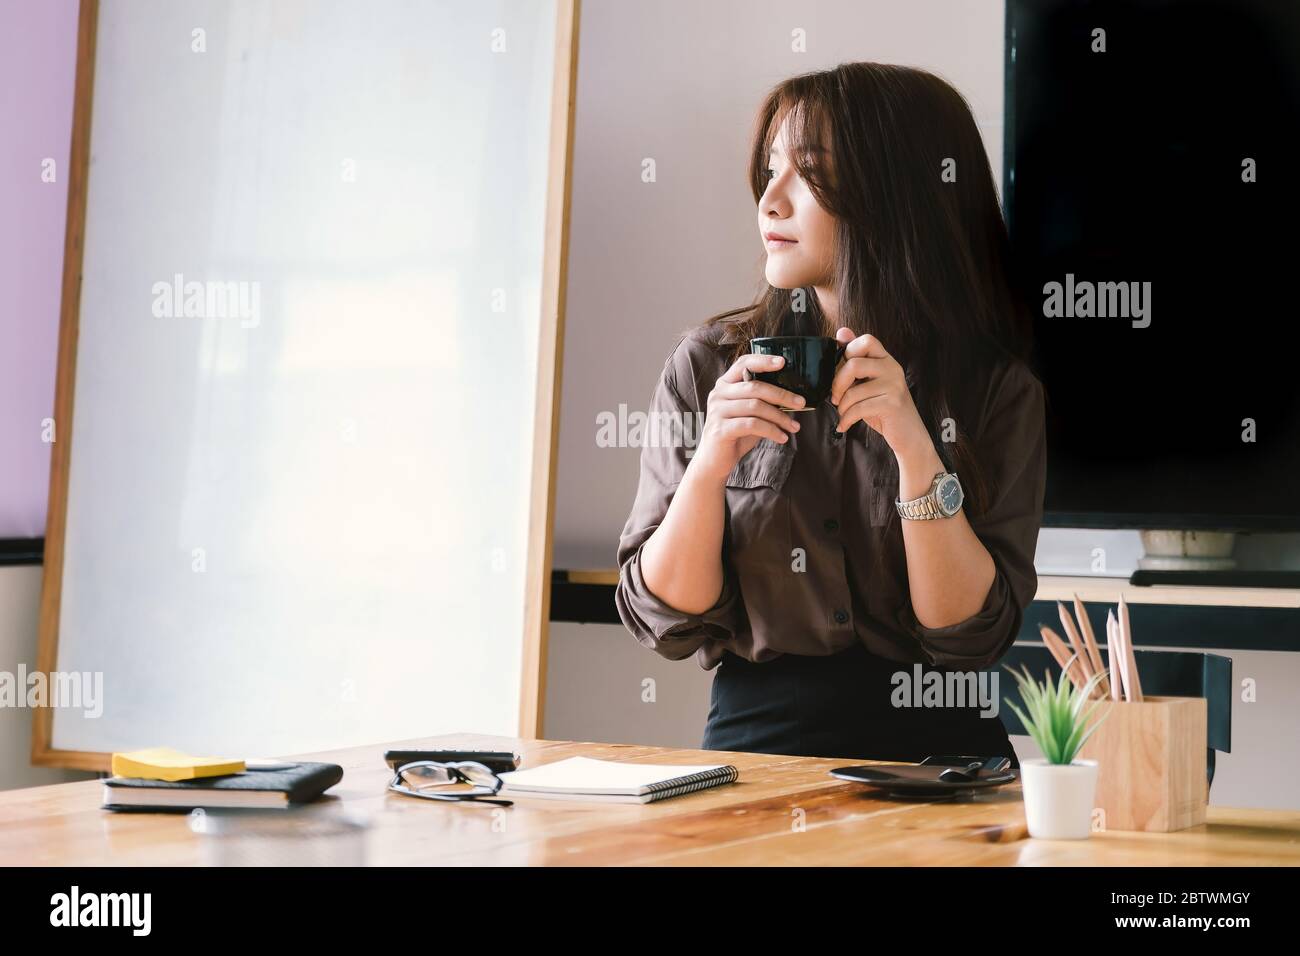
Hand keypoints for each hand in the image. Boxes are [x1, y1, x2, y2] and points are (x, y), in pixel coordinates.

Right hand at [692, 353, 806, 482]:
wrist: (714, 461)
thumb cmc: (736, 434)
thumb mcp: (750, 414)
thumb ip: (762, 401)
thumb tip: (793, 396)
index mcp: (725, 384)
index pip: (743, 363)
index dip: (763, 361)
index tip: (783, 362)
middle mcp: (718, 394)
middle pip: (755, 387)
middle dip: (782, 395)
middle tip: (801, 403)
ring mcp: (717, 411)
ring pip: (756, 407)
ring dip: (780, 417)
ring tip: (793, 427)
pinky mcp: (720, 429)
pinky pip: (752, 425)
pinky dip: (771, 431)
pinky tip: (782, 437)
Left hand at [828, 327, 930, 456]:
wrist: (908, 435)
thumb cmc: (884, 408)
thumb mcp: (868, 383)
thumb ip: (855, 360)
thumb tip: (841, 332)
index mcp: (886, 360)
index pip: (867, 340)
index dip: (848, 352)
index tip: (841, 370)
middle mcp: (893, 368)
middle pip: (854, 364)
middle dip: (837, 384)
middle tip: (836, 398)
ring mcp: (894, 385)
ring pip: (853, 391)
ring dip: (841, 407)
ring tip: (843, 414)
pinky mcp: (892, 403)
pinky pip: (859, 408)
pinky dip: (846, 419)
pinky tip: (844, 425)